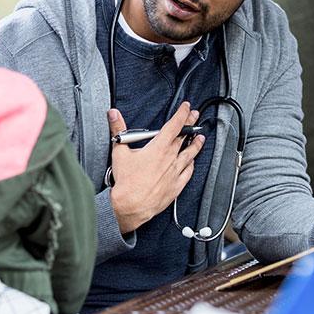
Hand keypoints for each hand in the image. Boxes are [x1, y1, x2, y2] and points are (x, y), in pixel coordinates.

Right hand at [108, 102, 205, 233]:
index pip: (174, 126)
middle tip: (195, 116)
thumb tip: (113, 114)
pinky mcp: (176, 186)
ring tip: (200, 138)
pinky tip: (192, 162)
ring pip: (189, 154)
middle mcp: (170, 159)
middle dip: (190, 124)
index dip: (182, 114)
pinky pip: (187, 172)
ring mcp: (174, 173)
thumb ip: (117, 129)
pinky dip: (191, 164)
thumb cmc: (126, 182)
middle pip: (184, 137)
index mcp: (158, 148)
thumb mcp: (119, 152)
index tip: (187, 107)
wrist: (130, 206)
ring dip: (195, 144)